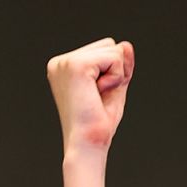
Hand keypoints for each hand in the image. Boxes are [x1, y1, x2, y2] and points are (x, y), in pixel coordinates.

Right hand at [46, 38, 134, 153]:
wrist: (88, 142)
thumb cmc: (99, 122)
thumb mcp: (114, 88)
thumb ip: (120, 66)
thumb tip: (125, 44)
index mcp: (65, 66)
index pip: (104, 49)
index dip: (113, 72)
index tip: (98, 95)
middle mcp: (61, 61)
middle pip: (109, 45)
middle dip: (115, 71)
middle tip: (99, 96)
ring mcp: (65, 62)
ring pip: (112, 49)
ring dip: (116, 75)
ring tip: (97, 95)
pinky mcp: (76, 65)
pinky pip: (114, 57)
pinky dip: (115, 78)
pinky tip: (99, 93)